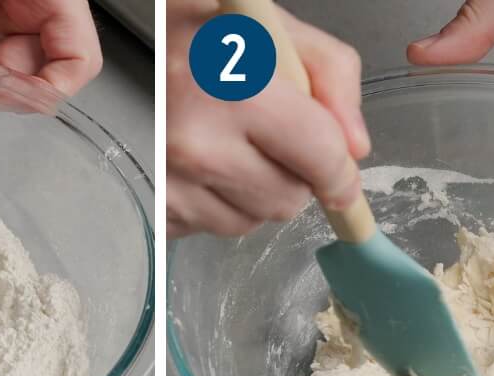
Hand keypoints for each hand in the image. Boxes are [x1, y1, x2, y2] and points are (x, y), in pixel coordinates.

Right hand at [167, 2, 368, 237]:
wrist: (140, 41)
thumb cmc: (206, 31)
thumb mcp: (276, 28)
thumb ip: (332, 76)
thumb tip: (354, 149)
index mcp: (233, 89)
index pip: (317, 156)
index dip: (341, 175)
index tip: (344, 181)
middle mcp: (198, 144)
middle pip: (287, 200)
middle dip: (294, 177)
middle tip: (273, 140)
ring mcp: (172, 183)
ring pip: (252, 221)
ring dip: (257, 194)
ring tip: (235, 146)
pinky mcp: (158, 209)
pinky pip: (216, 228)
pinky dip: (223, 205)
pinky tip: (209, 165)